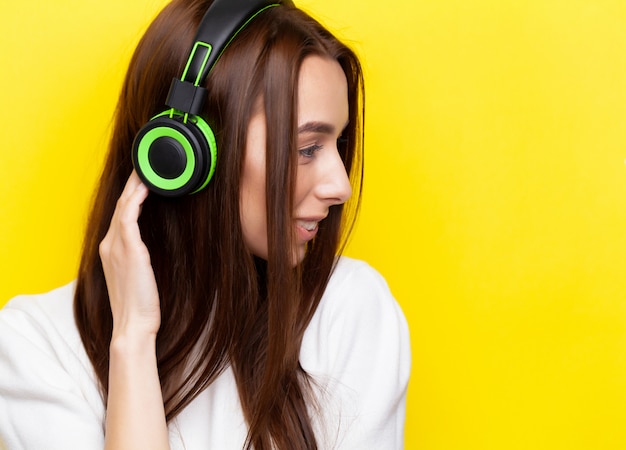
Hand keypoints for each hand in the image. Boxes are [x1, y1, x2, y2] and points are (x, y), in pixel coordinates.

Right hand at [99, 171, 160, 337]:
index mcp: (110, 249)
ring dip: (135, 186)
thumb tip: (148, 247)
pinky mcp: (128, 250)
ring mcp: (116, 246)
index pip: (120, 213)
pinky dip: (136, 201)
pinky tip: (146, 188)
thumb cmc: (139, 303)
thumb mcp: (137, 275)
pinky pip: (128, 217)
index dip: (130, 194)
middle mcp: (109, 245)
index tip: (142, 178)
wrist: (133, 325)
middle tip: (145, 163)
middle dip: (132, 183)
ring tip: (147, 169)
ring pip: (123, 206)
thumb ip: (139, 256)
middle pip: (120, 204)